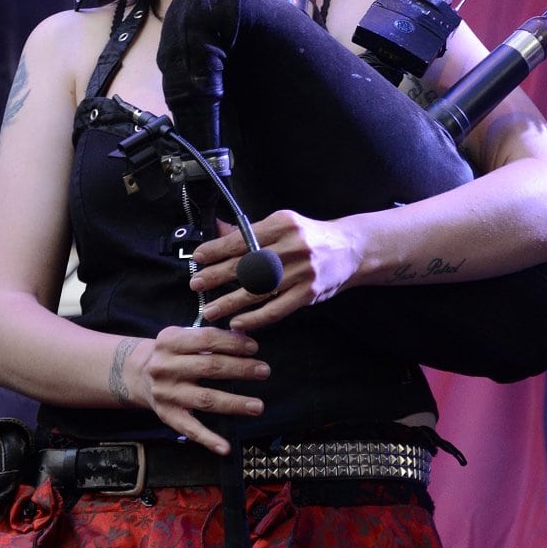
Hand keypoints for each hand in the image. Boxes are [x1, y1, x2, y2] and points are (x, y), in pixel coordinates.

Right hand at [131, 325, 270, 453]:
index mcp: (170, 341)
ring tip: (258, 406)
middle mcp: (165, 367)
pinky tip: (226, 447)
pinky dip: (208, 440)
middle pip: (209, 368)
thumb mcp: (182, 337)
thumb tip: (244, 338)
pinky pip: (190, 429)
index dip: (232, 343)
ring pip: (205, 399)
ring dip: (234, 403)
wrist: (137, 374)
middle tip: (264, 371)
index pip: (206, 339)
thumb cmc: (172, 353)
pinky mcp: (166, 415)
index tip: (254, 347)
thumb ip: (209, 337)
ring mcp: (165, 393)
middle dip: (240, 369)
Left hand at [190, 211, 361, 330]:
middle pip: (246, 264)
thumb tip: (218, 229)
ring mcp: (302, 271)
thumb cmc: (310, 237)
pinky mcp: (309, 293)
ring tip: (209, 309)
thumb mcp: (284, 224)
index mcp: (283, 224)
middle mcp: (293, 246)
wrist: (351, 249)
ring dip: (230, 302)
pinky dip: (255, 318)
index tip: (198, 258)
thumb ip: (251, 231)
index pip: (242, 238)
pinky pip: (277, 309)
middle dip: (217, 276)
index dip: (217, 249)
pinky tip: (238, 323)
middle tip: (196, 285)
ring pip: (258, 290)